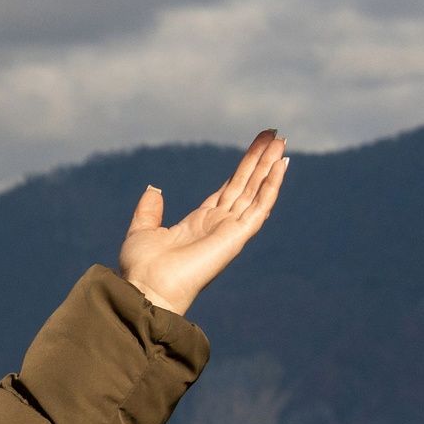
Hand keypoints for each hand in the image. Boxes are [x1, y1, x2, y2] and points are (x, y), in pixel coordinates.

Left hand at [116, 128, 288, 315]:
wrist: (148, 289)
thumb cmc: (142, 268)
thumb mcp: (142, 231)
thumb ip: (149, 211)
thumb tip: (154, 189)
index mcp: (199, 222)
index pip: (227, 190)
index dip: (242, 169)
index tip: (256, 149)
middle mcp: (218, 224)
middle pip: (245, 185)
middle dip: (259, 159)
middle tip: (275, 134)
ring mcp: (230, 229)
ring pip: (256, 190)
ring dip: (270, 166)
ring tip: (281, 141)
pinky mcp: (237, 235)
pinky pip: (260, 205)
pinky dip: (272, 185)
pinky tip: (281, 165)